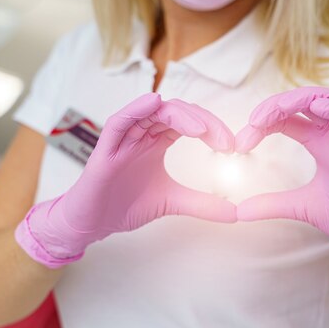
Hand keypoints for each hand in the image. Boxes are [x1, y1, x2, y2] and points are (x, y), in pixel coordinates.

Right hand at [15, 93, 235, 267]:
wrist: (92, 224)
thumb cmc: (125, 206)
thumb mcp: (172, 202)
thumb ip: (202, 204)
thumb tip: (236, 212)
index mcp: (156, 141)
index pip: (188, 122)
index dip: (211, 128)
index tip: (232, 146)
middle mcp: (141, 134)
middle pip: (175, 113)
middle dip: (203, 122)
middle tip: (225, 141)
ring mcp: (122, 140)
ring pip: (150, 112)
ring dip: (178, 115)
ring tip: (200, 129)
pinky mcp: (104, 150)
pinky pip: (118, 122)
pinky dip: (135, 110)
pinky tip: (153, 103)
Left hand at [234, 87, 328, 284]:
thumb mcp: (299, 207)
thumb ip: (270, 205)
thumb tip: (238, 212)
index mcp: (320, 142)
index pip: (289, 117)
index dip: (263, 122)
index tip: (241, 142)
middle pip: (307, 101)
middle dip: (277, 104)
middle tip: (253, 121)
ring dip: (304, 98)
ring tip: (277, 110)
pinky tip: (318, 110)